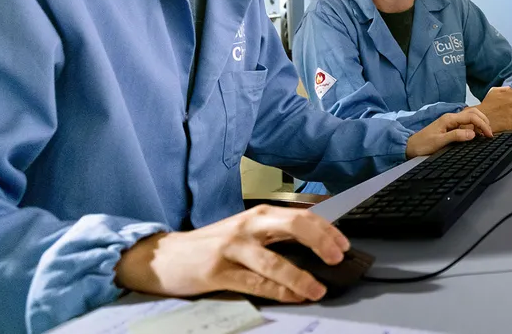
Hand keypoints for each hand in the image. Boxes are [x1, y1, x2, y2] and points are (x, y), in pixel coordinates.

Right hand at [114, 205, 348, 302]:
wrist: (166, 256)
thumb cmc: (214, 245)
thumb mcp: (248, 232)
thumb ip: (277, 236)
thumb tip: (317, 246)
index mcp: (260, 215)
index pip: (302, 216)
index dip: (328, 229)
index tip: (344, 244)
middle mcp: (249, 225)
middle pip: (294, 226)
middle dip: (321, 241)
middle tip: (338, 258)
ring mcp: (233, 247)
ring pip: (274, 260)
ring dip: (300, 277)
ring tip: (318, 290)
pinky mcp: (218, 270)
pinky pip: (254, 282)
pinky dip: (277, 290)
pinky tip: (292, 296)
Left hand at [406, 106, 492, 157]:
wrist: (411, 147)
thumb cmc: (423, 144)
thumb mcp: (439, 142)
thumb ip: (456, 136)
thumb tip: (472, 133)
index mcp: (449, 119)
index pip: (471, 116)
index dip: (483, 124)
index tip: (489, 135)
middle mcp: (451, 117)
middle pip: (473, 113)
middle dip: (484, 121)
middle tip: (490, 133)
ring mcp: (451, 121)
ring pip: (470, 116)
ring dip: (480, 122)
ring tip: (485, 134)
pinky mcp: (450, 127)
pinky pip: (466, 123)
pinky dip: (474, 126)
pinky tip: (476, 134)